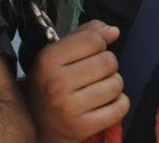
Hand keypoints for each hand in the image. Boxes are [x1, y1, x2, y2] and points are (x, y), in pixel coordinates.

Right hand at [26, 20, 128, 142]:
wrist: (38, 124)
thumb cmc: (50, 84)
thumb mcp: (57, 54)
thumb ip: (84, 36)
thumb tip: (113, 30)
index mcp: (48, 60)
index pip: (93, 40)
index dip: (99, 43)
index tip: (92, 51)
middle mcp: (57, 83)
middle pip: (108, 61)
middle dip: (107, 65)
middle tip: (94, 73)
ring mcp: (69, 107)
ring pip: (116, 84)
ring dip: (113, 84)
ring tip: (98, 88)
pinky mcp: (83, 127)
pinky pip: (120, 107)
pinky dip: (119, 104)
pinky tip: (105, 103)